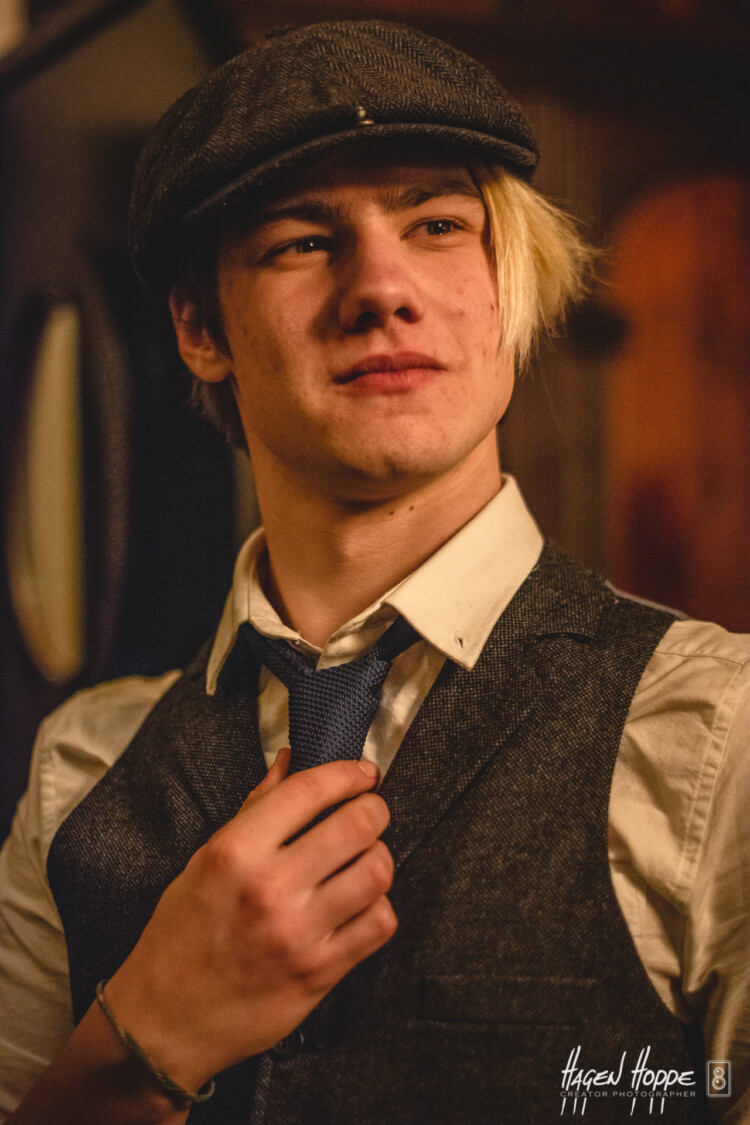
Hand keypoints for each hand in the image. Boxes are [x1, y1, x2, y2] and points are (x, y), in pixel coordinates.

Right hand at [103, 752, 395, 1090]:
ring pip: (377, 870)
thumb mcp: (205, 860)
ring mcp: (300, 932)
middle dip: (374, 809)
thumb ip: (255, 808)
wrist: (165, 1021)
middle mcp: (271, 887)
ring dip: (378, 856)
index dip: (348, 773)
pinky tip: (359, 903)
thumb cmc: (182, 933)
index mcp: (236, 851)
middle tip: (369, 812)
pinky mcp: (320, 972)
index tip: (362, 772)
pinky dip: (378, 906)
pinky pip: (379, 923)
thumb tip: (289, 759)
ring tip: (362, 858)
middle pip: (359, 824)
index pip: (310, 790)